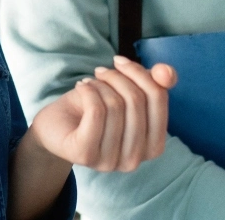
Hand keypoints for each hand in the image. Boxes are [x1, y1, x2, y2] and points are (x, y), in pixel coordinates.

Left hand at [28, 56, 176, 171]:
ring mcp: (111, 161)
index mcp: (153, 146)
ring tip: (90, 85)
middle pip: (136, 100)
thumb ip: (154, 82)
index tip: (120, 62)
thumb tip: (168, 73)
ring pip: (115, 105)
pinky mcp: (86, 155)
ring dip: (100, 85)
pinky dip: (88, 90)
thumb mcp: (128, 92)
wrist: (57, 125)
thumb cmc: (94, 108)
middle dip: (116, 77)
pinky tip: (81, 87)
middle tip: (100, 72)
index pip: (159, 98)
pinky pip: (96, 111)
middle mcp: (135, 160)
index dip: (140, 72)